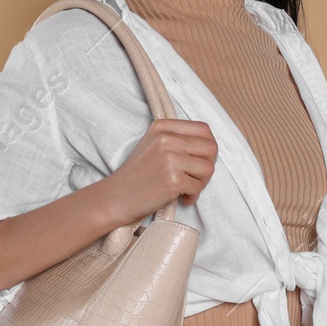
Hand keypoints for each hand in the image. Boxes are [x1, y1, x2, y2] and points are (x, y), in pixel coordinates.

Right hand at [95, 117, 217, 228]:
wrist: (115, 197)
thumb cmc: (137, 174)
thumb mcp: (153, 144)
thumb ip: (177, 139)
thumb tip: (210, 147)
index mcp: (163, 127)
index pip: (204, 129)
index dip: (208, 147)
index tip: (200, 160)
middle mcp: (166, 139)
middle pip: (211, 148)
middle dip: (208, 165)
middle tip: (196, 177)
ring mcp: (169, 159)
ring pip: (208, 168)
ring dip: (201, 182)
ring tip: (187, 188)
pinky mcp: (172, 180)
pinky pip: (198, 187)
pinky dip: (193, 196)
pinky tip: (181, 198)